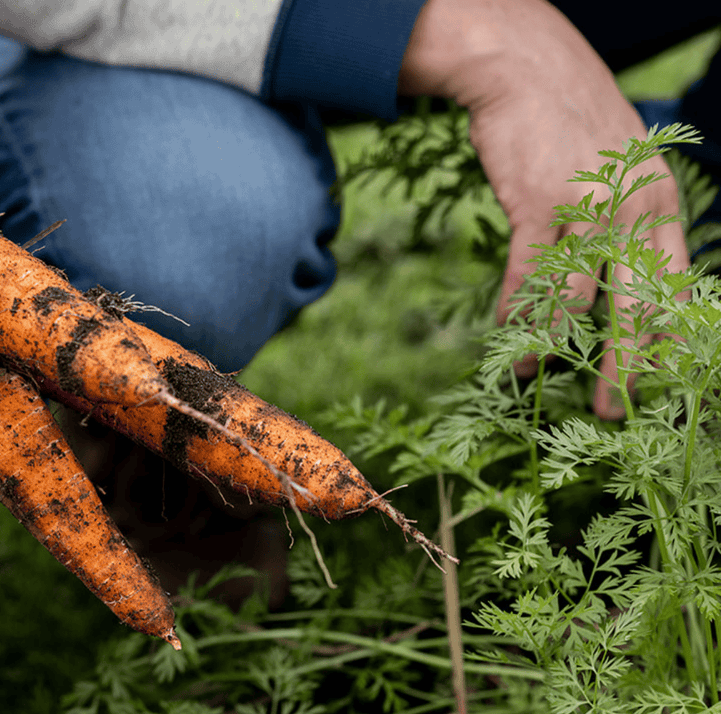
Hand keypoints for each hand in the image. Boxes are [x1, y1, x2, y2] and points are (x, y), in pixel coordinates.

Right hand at [399, 0, 686, 418]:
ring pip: (577, 297)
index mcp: (660, 207)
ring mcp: (588, 208)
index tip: (656, 384)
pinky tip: (507, 332)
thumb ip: (624, 222)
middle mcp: (633, 211)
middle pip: (637, 304)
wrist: (526, 72)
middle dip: (626, 364)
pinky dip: (517, 308)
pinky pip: (529, 272)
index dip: (664, 342)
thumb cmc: (568, 126)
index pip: (672, 289)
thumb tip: (612, 283)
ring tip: (536, 377)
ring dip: (555, 344)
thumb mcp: (618, 172)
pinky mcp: (540, 203)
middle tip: (615, 408)